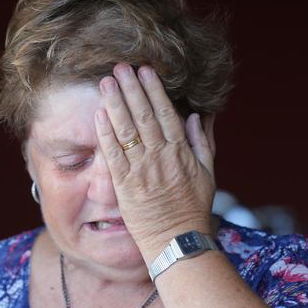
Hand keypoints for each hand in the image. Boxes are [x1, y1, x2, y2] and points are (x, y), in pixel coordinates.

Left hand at [94, 63, 216, 260]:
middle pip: (143, 115)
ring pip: (126, 130)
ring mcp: (141, 170)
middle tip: (121, 67)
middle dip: (131, 89)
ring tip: (107, 82)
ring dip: (115, 103)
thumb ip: (202, 142)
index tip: (145, 71)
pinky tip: (99, 114)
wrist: (177, 240)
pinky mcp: (124, 184)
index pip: (165, 113)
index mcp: (181, 152)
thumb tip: (197, 115)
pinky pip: (113, 154)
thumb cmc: (193, 207)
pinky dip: (106, 133)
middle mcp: (160, 157)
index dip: (153, 90)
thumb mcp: (208, 173)